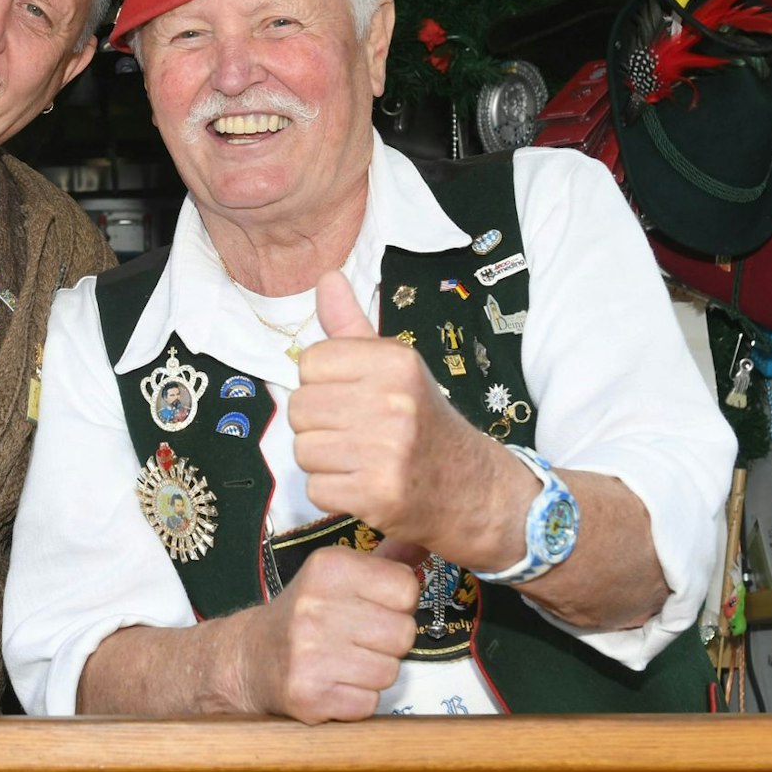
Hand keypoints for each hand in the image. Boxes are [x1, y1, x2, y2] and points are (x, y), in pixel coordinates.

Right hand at [233, 545, 419, 722]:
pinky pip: (368, 703)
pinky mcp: (309, 694)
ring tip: (344, 662)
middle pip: (404, 634)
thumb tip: (423, 543)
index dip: (399, 605)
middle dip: (389, 643)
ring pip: (389, 672)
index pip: (407, 589)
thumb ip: (382, 563)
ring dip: (373, 673)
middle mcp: (316, 605)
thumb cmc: (305, 615)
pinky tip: (333, 684)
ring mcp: (310, 652)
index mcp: (329, 567)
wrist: (251, 656)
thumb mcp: (335, 574)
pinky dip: (356, 700)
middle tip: (358, 640)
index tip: (374, 609)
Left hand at [291, 270, 471, 538]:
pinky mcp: (377, 495)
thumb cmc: (422, 419)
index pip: (310, 361)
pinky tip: (363, 485)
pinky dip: (333, 493)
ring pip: (303, 449)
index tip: (353, 395)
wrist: (472, 487)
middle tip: (357, 433)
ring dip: (324, 460)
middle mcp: (393, 401)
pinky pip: (316, 488)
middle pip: (299, 407)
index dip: (323, 382)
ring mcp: (386, 450)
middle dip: (319, 424)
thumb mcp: (395, 366)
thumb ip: (351, 325)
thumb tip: (326, 277)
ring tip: (360, 458)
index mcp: (396, 361)